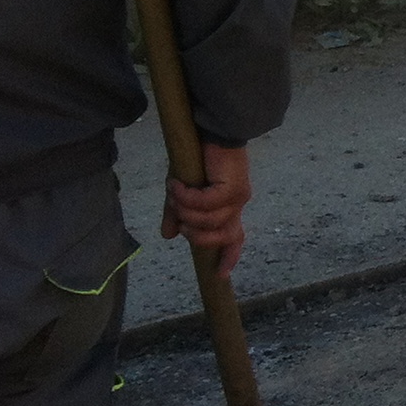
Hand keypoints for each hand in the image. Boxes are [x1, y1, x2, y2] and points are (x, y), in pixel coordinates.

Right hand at [163, 142, 252, 280]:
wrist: (208, 131)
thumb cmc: (197, 159)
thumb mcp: (181, 190)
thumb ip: (176, 212)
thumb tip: (167, 236)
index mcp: (228, 209)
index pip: (235, 238)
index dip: (229, 257)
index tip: (220, 275)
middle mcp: (237, 206)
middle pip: (223, 237)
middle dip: (197, 235)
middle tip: (179, 220)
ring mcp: (238, 197)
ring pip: (210, 221)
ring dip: (185, 210)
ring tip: (175, 192)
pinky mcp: (233, 187)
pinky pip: (206, 203)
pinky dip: (186, 196)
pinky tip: (177, 183)